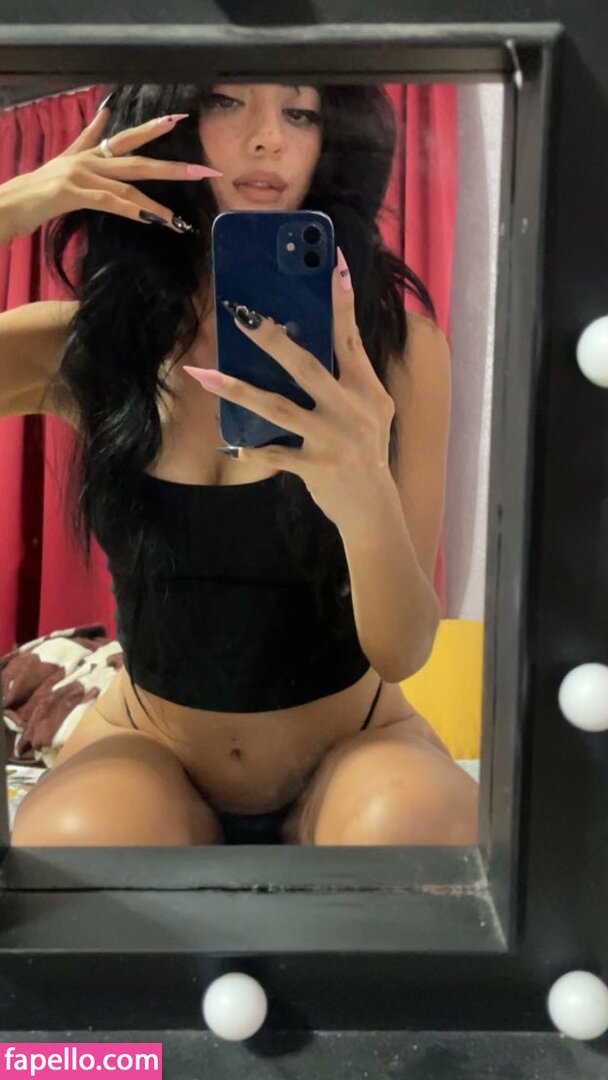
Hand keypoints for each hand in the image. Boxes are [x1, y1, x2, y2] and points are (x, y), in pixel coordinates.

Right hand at [0, 107, 220, 239]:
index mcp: (88, 153)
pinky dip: (131, 210)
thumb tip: (104, 111)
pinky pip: (108, 201)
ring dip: (156, 204)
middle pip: (137, 160)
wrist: (8, 203)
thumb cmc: (36, 191)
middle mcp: (87, 160)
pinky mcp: (71, 193)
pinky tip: (151, 219)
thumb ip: (86, 137)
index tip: (178, 120)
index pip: (126, 138)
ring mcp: (79, 174)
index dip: (153, 129)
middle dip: (172, 166)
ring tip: (178, 220)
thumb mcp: (63, 160)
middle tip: (203, 170)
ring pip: (127, 185)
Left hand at [184, 248, 396, 529]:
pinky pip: (276, 455)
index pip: (351, 339)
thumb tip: (314, 345)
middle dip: (273, 341)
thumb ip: (351, 379)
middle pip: (306, 367)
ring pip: (279, 408)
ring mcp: (333, 439)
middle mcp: (352, 409)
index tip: (334, 264)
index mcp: (367, 390)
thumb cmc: (367, 452)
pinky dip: (253, 450)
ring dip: (240, 391)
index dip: (342, 302)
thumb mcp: (373, 411)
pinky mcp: (317, 468)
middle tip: (243, 317)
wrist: (374, 507)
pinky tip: (231, 445)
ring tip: (207, 375)